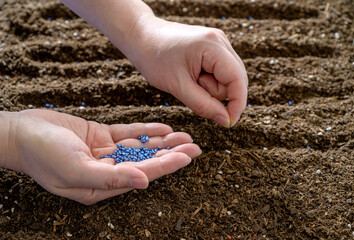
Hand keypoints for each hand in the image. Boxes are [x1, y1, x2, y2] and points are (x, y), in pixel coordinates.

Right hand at [13, 109, 200, 204]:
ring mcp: (104, 153)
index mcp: (101, 185)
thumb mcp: (75, 170)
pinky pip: (128, 133)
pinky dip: (145, 130)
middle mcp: (106, 170)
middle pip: (146, 161)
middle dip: (171, 154)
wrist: (21, 133)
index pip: (142, 174)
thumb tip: (144, 182)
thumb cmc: (42, 154)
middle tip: (195, 146)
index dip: (167, 165)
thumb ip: (110, 178)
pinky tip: (162, 128)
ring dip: (162, 141)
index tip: (188, 156)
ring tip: (184, 135)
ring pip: (140, 147)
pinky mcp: (100, 136)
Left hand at [127, 17, 247, 126]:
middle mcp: (220, 40)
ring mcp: (218, 42)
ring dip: (209, 86)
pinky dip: (207, 80)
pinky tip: (192, 75)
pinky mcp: (213, 47)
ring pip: (227, 78)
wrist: (140, 36)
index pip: (238, 79)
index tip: (228, 123)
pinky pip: (219, 72)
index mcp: (213, 46)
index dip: (237, 103)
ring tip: (188, 78)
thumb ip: (204, 105)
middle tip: (191, 88)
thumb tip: (226, 121)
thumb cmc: (154, 58)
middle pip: (234, 80)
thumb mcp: (177, 86)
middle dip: (216, 92)